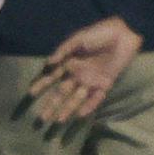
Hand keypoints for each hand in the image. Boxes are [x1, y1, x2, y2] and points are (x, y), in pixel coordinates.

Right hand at [26, 16, 144, 125]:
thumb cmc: (100, 33)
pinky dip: (89, 106)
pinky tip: (80, 115)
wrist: (123, 34)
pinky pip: (96, 98)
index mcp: (69, 63)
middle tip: (41, 118)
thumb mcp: (79, 39)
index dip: (41, 85)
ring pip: (76, 98)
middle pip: (62, 93)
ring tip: (58, 121)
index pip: (52, 77)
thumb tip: (48, 63)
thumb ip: (64, 50)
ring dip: (67, 109)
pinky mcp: (105, 84)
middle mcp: (78, 74)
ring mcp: (91, 80)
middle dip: (51, 105)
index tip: (30, 94)